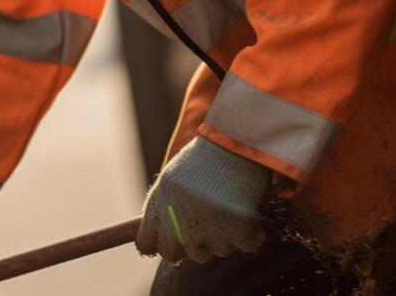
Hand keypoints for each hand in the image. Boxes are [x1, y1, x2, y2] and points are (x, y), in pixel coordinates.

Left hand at [136, 136, 268, 264]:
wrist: (237, 138)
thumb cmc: (205, 158)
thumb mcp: (172, 179)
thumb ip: (161, 210)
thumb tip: (143, 238)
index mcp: (159, 205)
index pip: (147, 244)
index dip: (160, 244)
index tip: (174, 242)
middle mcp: (180, 221)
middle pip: (178, 256)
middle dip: (192, 246)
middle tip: (208, 226)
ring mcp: (210, 228)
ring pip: (216, 251)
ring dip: (225, 235)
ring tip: (229, 204)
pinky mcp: (239, 229)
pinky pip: (247, 246)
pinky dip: (253, 233)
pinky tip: (249, 211)